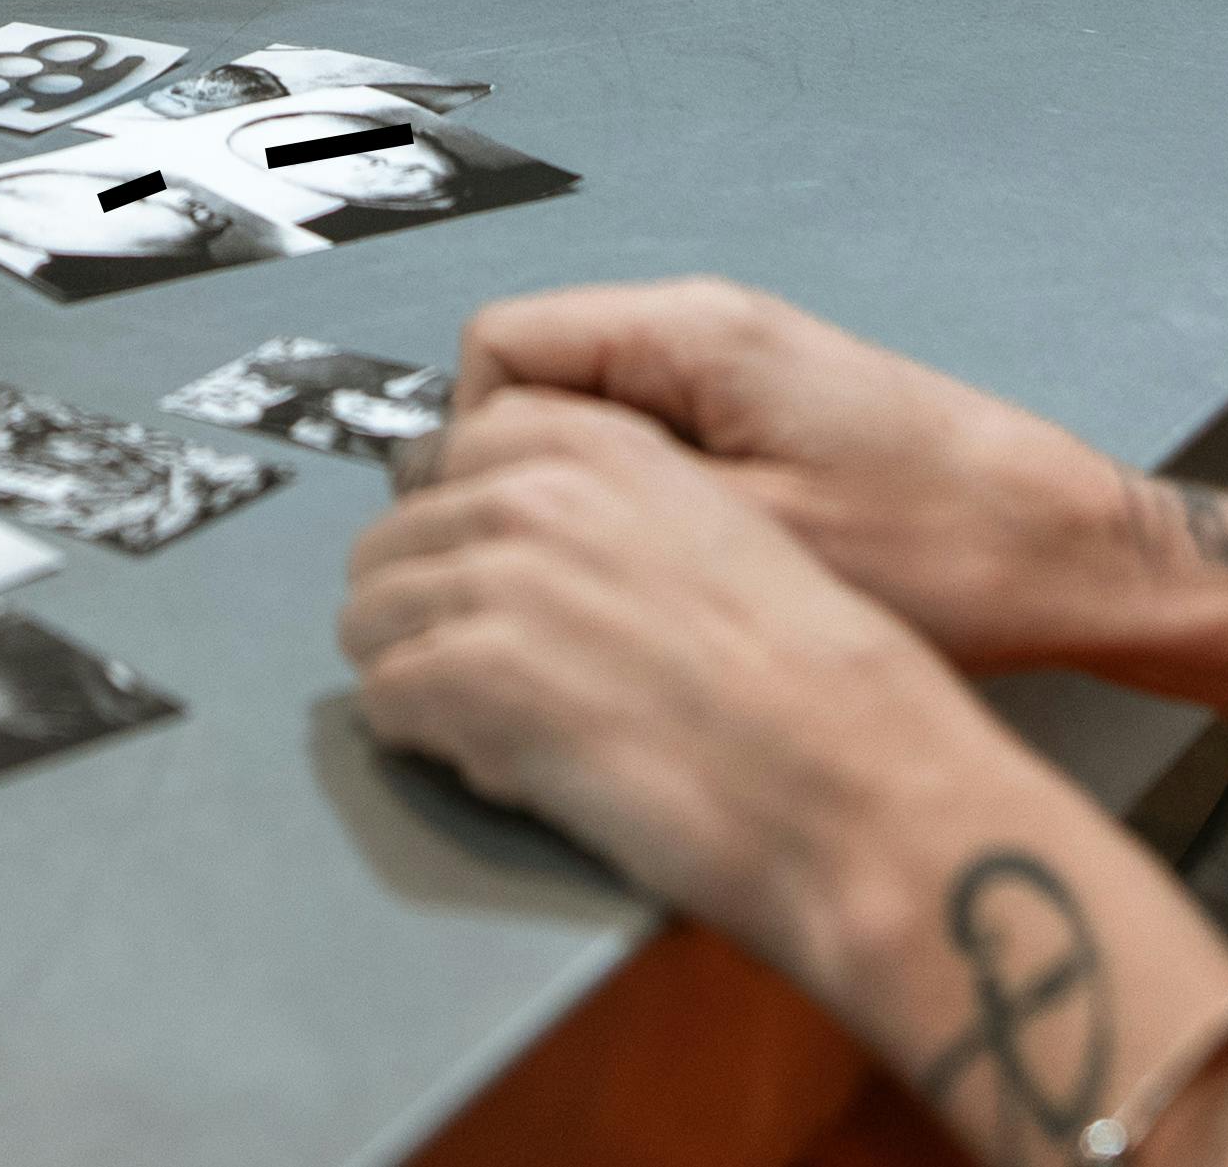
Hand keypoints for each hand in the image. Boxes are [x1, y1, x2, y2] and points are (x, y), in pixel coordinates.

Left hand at [344, 386, 963, 955]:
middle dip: (427, 613)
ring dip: (420, 676)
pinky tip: (505, 762)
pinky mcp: (479, 678)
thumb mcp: (720, 531)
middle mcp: (536, 496)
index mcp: (599, 444)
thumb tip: (527, 542)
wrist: (857, 782)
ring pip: (370, 619)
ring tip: (498, 724)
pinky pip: (387, 702)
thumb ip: (611, 511)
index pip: (445, 457)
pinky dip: (429, 741)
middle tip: (490, 675)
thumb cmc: (816, 686)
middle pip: (392, 540)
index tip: (477, 584)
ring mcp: (499, 583)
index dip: (456, 536)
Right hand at [448, 279, 1127, 667]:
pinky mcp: (767, 411)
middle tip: (559, 571)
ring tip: (629, 577)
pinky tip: (681, 566)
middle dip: (520, 474)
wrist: (1069, 553)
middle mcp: (706, 327)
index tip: (498, 536)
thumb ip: (610, 504)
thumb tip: (491, 506)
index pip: (496, 347)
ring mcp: (738, 365)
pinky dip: (638, 497)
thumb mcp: (753, 539)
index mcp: (691, 335)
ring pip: (587, 413)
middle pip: (531, 375)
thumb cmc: (944, 548)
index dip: (471, 447)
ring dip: (582, 493)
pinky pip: (647, 437)